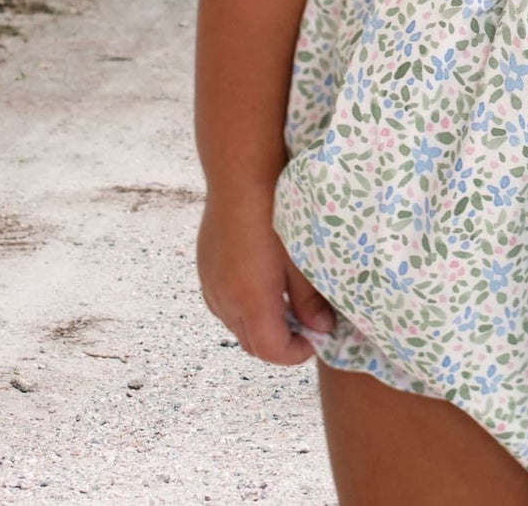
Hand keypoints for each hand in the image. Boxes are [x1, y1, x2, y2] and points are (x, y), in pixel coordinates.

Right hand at [196, 186, 335, 364]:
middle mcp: (224, 300)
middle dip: (279, 344)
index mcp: (251, 301)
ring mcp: (211, 284)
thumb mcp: (302, 257)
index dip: (296, 354)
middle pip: (251, 344)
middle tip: (307, 327)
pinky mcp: (205, 268)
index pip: (272, 351)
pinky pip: (223, 303)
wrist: (241, 173)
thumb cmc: (277, 212)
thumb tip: (321, 328)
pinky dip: (244, 307)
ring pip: (235, 325)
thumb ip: (310, 299)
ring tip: (287, 304)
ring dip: (260, 326)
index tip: (317, 339)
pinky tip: (263, 284)